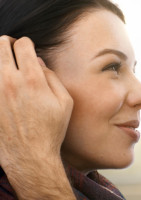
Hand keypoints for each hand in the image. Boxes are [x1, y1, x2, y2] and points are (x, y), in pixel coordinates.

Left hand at [0, 35, 74, 198]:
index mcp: (32, 80)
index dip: (26, 42)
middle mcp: (10, 82)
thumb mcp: (65, 103)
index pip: (23, 45)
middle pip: (1, 46)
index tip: (28, 47)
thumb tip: (39, 62)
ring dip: (0, 59)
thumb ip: (52, 78)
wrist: (29, 155)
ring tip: (8, 65)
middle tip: (13, 48)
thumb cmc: (51, 129)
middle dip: (8, 43)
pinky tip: (5, 84)